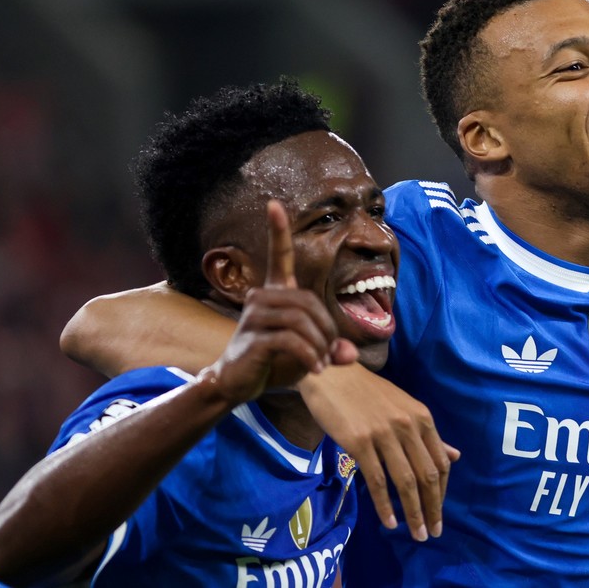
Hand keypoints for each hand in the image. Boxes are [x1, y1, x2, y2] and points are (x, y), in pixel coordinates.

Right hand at [209, 200, 355, 403]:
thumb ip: (330, 350)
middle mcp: (260, 299)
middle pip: (307, 302)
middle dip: (326, 329)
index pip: (276, 256)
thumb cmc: (273, 363)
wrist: (238, 384)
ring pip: (300, 320)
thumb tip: (350, 354)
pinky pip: (290, 340)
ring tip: (321, 363)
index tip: (273, 204)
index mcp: (274, 294)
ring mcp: (253, 318)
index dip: (277, 231)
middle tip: (330, 353)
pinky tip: (314, 370)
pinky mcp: (253, 339)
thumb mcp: (308, 354)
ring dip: (319, 344)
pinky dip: (309, 355)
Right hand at [299, 369, 459, 541]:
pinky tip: (390, 522)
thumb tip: (455, 456)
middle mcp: (407, 426)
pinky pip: (377, 481)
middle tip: (433, 532)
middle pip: (427, 475)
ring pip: (405, 482)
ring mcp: (384, 434)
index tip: (439, 511)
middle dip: (433, 508)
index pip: (440, 462)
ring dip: (414, 513)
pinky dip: (385, 506)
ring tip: (416, 533)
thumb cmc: (368, 393)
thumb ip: (429, 435)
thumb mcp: (404, 408)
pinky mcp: (359, 442)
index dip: (442, 491)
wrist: (332, 374)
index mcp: (422, 418)